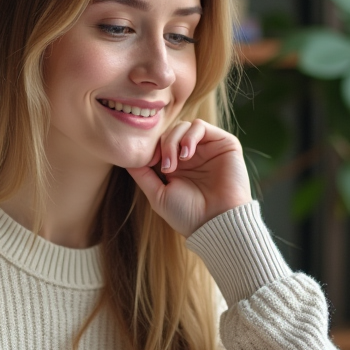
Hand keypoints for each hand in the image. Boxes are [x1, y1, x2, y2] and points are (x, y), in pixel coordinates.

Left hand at [126, 119, 252, 237]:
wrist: (215, 222)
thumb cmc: (187, 214)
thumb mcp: (157, 194)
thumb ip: (142, 174)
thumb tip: (126, 157)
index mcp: (178, 166)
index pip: (159, 144)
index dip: (151, 148)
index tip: (148, 163)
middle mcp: (193, 155)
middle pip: (169, 132)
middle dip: (163, 146)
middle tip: (166, 168)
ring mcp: (208, 148)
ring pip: (183, 126)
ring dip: (174, 141)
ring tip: (176, 163)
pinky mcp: (223, 143)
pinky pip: (200, 126)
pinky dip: (189, 136)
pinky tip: (187, 155)